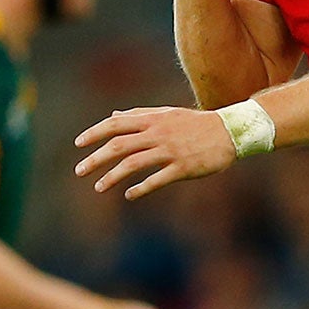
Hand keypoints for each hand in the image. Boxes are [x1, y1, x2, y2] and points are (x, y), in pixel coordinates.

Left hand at [75, 107, 237, 199]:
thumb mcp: (166, 113)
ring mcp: (170, 151)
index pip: (115, 124)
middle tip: (79, 171)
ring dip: (112, 176)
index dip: (94, 133)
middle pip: (119, 146)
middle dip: (95, 158)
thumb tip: (113, 116)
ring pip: (133, 164)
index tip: (78, 144)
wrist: (229, 132)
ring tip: (99, 187)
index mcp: (152, 119)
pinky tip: (129, 195)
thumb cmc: (195, 123)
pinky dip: (141, 188)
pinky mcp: (183, 167)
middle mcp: (157, 134)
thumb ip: (139, 114)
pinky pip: (157, 179)